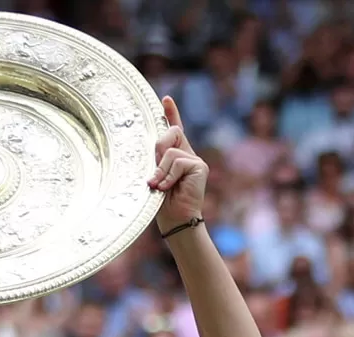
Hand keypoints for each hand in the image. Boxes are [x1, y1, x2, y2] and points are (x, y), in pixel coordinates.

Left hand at [149, 96, 207, 232]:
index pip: (174, 130)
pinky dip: (168, 176)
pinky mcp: (199, 166)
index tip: (165, 99)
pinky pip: (177, 161)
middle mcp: (187, 154)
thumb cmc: (162, 203)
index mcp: (176, 156)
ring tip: (160, 187)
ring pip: (170, 151)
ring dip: (160, 170)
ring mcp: (195, 159)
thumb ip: (158, 159)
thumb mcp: (156, 176)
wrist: (177, 220)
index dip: (171, 114)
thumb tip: (160, 144)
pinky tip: (168, 188)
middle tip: (154, 176)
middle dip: (157, 150)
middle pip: (169, 134)